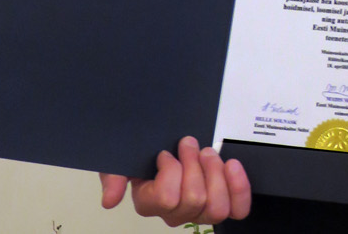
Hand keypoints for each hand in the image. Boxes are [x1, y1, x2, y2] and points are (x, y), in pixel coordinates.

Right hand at [99, 136, 250, 225]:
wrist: (164, 134)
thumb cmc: (143, 147)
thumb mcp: (122, 154)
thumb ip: (113, 174)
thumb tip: (109, 199)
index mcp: (149, 203)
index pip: (167, 198)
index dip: (171, 171)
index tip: (166, 153)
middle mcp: (174, 212)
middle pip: (195, 200)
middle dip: (195, 164)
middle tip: (189, 145)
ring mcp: (199, 209)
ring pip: (216, 208)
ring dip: (215, 173)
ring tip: (207, 153)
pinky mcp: (222, 200)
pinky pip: (237, 209)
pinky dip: (238, 187)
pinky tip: (231, 166)